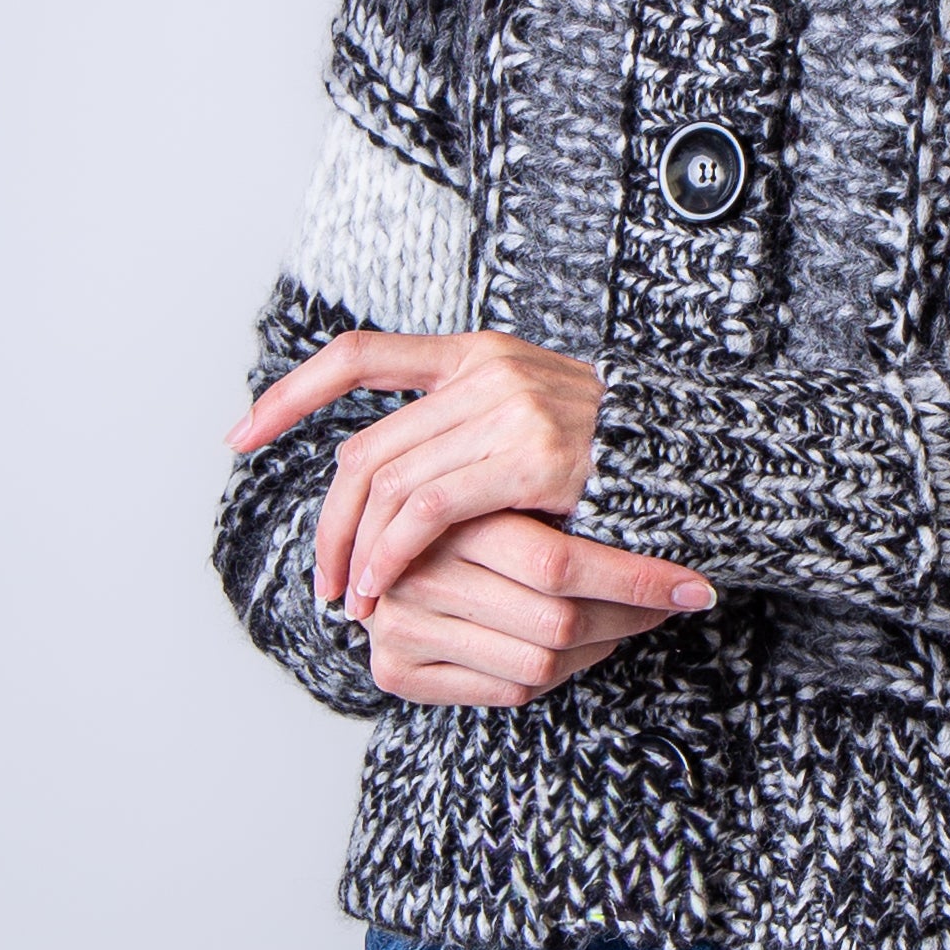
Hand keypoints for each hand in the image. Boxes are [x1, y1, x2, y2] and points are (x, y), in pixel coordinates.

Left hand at [226, 329, 698, 619]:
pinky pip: (429, 510)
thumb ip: (469, 426)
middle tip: (323, 577)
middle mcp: (489, 369)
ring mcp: (512, 408)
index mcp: (481, 352)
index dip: (292, 393)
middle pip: (366, 447)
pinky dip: (392, 554)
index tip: (243, 434)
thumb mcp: (535, 417)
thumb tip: (386, 473)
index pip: (361, 355)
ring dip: (356, 551)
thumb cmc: (621, 460)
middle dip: (328, 520)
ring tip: (353, 598)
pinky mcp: (534, 456)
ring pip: (388, 483)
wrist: (706, 462)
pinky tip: (386, 589)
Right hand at [357, 512, 714, 706]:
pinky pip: (507, 690)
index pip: (560, 564)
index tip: (696, 587)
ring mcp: (401, 625)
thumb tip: (676, 530)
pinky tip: (583, 648)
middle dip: (629, 618)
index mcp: (452, 515)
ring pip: (540, 663)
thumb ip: (566, 508)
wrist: (384, 550)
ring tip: (631, 619)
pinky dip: (558, 675)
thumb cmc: (482, 512)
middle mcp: (418, 573)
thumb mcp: (518, 492)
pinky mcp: (394, 671)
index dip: (636, 580)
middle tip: (673, 603)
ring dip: (601, 648)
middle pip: (556, 621)